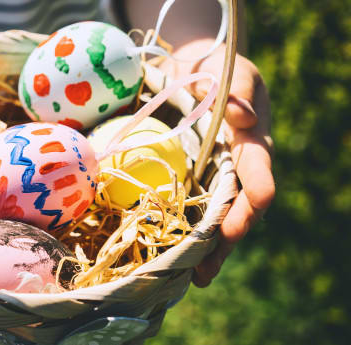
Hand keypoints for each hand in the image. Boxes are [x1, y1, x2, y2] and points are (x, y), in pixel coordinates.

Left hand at [160, 39, 275, 286]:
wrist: (193, 69)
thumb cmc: (218, 69)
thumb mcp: (231, 73)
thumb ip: (238, 93)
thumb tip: (243, 119)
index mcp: (252, 144)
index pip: (258, 175)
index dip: (251, 202)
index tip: (237, 226)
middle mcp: (236, 167)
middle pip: (237, 210)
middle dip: (224, 241)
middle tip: (206, 269)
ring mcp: (213, 176)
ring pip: (214, 218)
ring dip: (204, 249)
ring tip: (191, 277)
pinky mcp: (190, 177)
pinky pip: (188, 207)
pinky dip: (180, 231)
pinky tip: (165, 255)